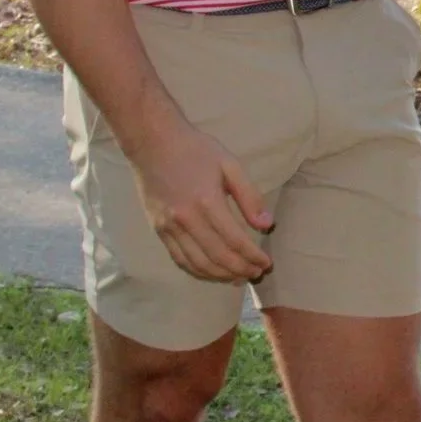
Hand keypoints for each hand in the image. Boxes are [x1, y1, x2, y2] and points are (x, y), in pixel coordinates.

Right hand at [127, 118, 274, 283]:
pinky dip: (197, 270)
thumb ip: (250, 196)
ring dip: (220, 275)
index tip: (266, 263)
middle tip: (257, 274)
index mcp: (207, 201)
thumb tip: (266, 224)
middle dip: (241, 269)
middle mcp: (186, 219)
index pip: (235, 240)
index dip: (252, 256)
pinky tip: (212, 273)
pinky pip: (178, 258)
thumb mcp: (230, 165)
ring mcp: (169, 227)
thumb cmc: (196, 150)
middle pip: (218, 256)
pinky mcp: (158, 230)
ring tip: (239, 278)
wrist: (153, 143)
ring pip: (197, 263)